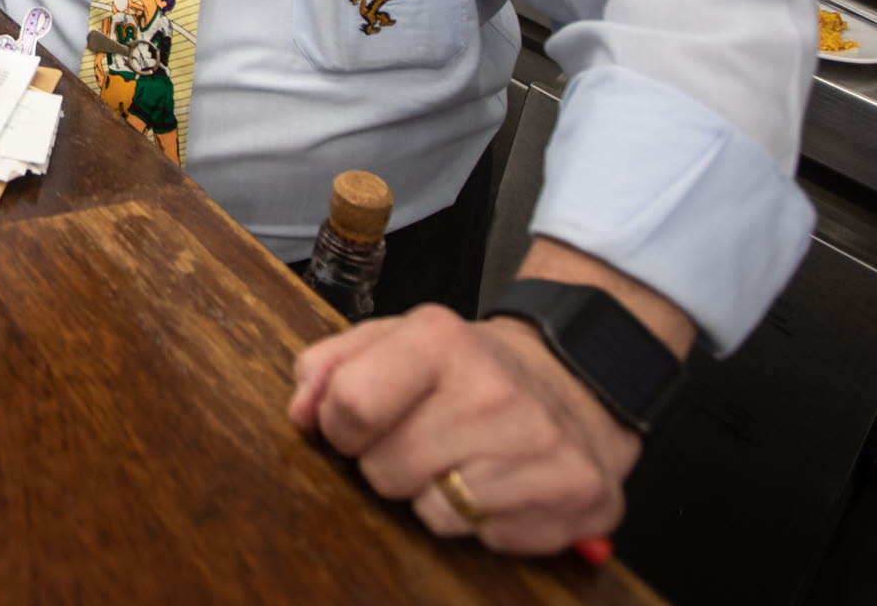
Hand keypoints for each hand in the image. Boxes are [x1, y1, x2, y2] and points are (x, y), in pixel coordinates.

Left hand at [288, 306, 638, 555]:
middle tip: (423, 438)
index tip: (358, 423)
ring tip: (462, 459)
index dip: (340, 426)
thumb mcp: (395, 340)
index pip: (352, 403)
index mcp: (441, 339)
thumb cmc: (467, 367)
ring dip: (433, 495)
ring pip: (431, 513)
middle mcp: (494, 390)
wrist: (575, 381)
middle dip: (388, 463)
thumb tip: (301, 413)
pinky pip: (484, 537)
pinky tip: (500, 483)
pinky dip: (482, 520)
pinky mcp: (575, 495)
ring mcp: (539, 445)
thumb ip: (330, 366)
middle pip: (384, 470)